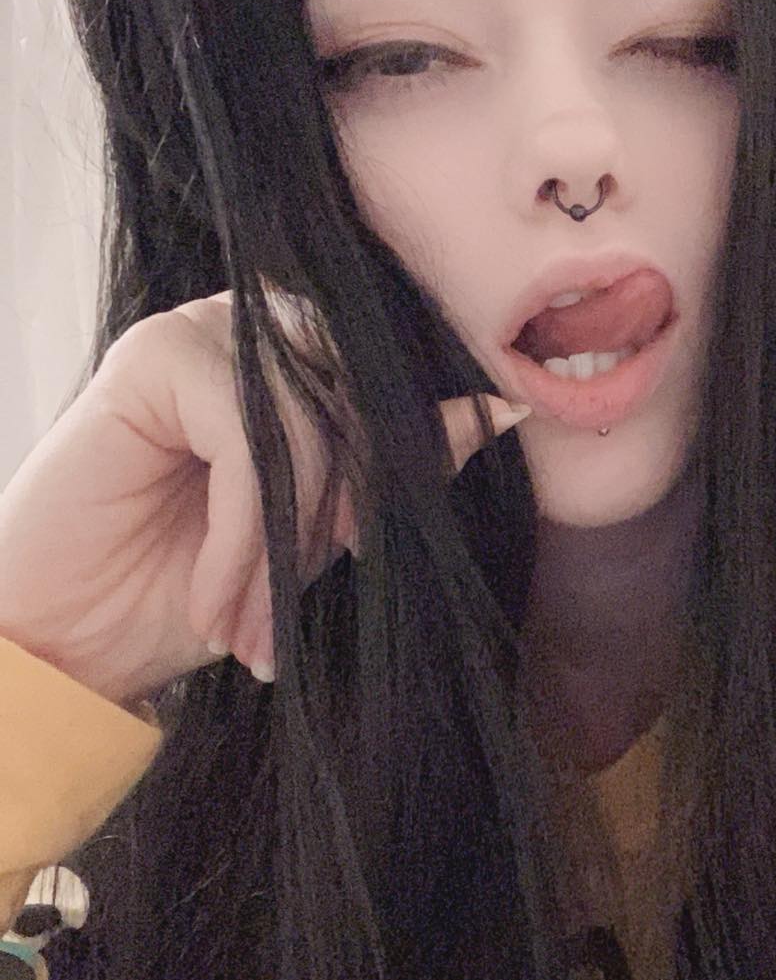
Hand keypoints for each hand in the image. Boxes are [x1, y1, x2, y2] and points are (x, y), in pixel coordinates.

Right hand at [0, 289, 529, 708]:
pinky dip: (244, 534)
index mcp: (295, 363)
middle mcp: (251, 333)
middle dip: (342, 518)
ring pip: (315, 420)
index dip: (397, 472)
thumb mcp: (314, 539)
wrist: (68, 645)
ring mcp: (200, 334)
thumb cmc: (181, 591)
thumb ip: (393, 472)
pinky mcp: (153, 357)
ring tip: (245, 626)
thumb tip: (503, 410)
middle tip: (282, 619)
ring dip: (287, 544)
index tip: (365, 557)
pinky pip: (252, 437)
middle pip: (362, 399)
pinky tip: (210, 600)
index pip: (391, 388)